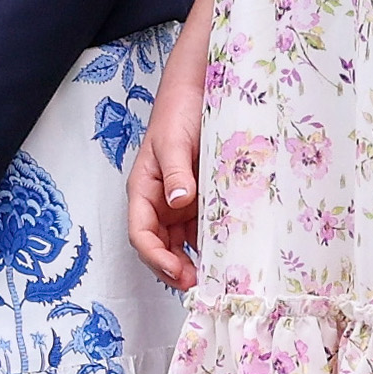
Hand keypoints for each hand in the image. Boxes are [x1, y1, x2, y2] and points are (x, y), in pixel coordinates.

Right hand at [128, 54, 204, 289]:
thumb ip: (176, 172)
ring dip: (196, 261)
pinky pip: (206, 227)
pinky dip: (215, 243)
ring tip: (218, 276)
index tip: (179, 273)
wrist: (201, 88)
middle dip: (176, 269)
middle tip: (201, 285)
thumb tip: (178, 200)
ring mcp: (182, 202)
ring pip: (184, 242)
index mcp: (144, 191)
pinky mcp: (204, 198)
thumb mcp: (174, 141)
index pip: (141, 235)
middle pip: (161, 247)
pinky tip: (231, 252)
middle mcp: (161, 202)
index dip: (157, 258)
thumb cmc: (178, 111)